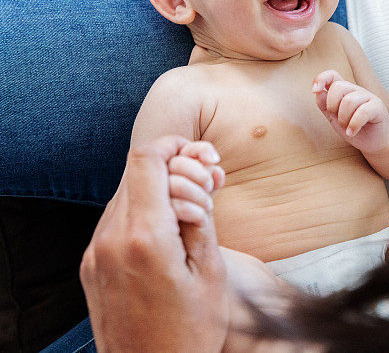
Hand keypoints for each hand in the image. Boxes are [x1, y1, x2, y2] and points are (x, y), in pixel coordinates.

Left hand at [80, 136, 229, 352]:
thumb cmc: (190, 331)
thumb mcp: (209, 272)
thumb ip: (200, 217)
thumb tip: (196, 177)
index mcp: (144, 238)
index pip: (147, 159)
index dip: (175, 145)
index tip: (202, 154)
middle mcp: (110, 239)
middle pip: (137, 172)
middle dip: (174, 166)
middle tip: (209, 182)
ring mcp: (95, 253)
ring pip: (126, 193)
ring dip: (159, 189)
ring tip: (194, 209)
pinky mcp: (91, 265)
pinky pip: (116, 219)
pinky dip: (143, 211)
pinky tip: (170, 228)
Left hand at [312, 70, 388, 153]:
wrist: (374, 141)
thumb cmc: (353, 128)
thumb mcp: (334, 118)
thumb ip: (324, 105)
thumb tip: (318, 91)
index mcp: (344, 91)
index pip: (332, 75)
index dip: (321, 78)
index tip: (315, 90)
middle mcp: (356, 91)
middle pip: (338, 87)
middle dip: (332, 106)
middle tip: (338, 120)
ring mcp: (368, 97)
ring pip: (349, 100)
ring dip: (344, 118)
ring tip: (347, 128)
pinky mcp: (378, 107)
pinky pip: (363, 111)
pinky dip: (354, 125)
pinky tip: (352, 132)